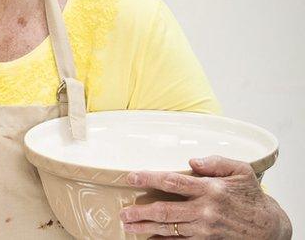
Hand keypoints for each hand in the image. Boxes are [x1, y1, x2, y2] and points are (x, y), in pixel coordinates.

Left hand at [119, 155, 291, 238]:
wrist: (269, 227)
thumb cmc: (251, 195)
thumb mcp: (240, 170)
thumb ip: (215, 161)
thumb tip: (192, 160)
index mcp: (209, 189)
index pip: (172, 181)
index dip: (149, 178)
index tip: (131, 176)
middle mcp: (204, 210)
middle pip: (165, 210)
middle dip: (141, 211)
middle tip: (123, 211)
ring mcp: (204, 229)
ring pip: (169, 229)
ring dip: (146, 227)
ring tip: (128, 225)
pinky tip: (148, 239)